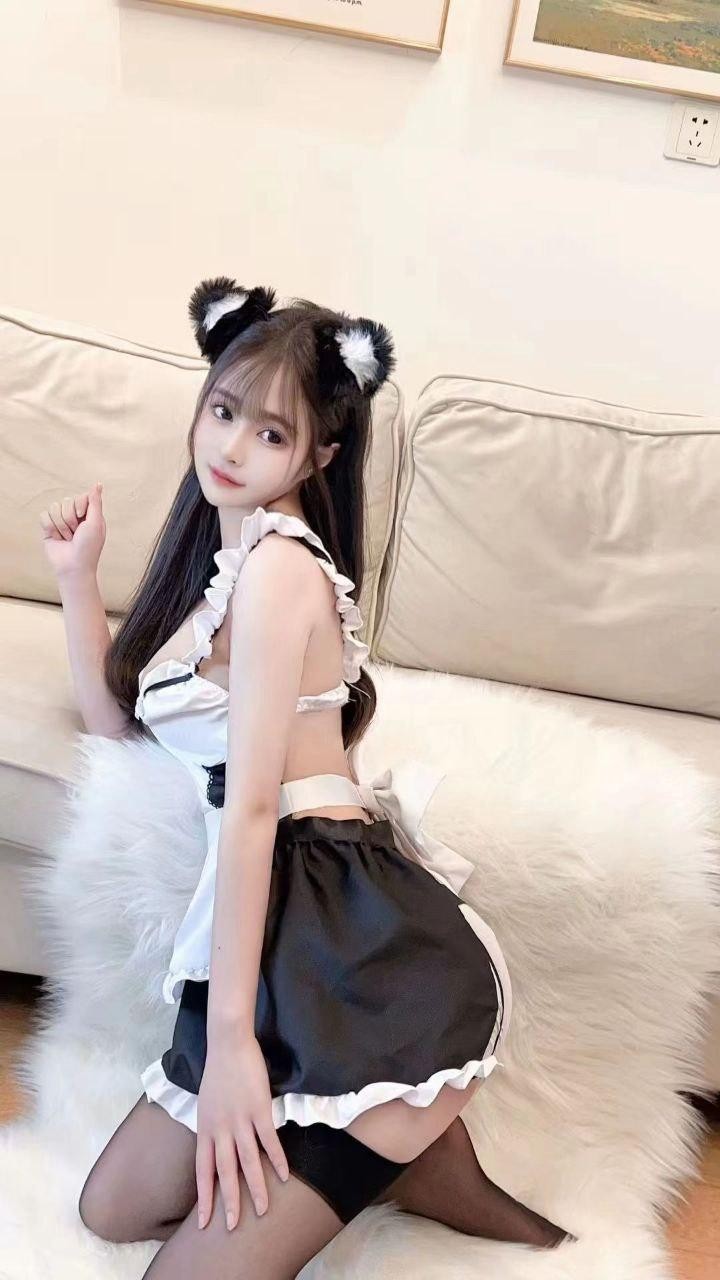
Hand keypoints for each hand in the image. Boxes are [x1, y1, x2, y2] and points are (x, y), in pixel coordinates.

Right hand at [38, 481, 106, 579]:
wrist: (73, 566)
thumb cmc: (88, 547)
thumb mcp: (96, 523)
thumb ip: (95, 502)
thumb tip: (98, 484)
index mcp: (88, 513)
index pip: (80, 496)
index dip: (79, 507)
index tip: (83, 519)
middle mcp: (74, 515)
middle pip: (66, 501)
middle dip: (70, 520)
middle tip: (76, 534)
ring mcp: (60, 521)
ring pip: (54, 508)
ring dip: (61, 526)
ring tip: (67, 538)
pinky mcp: (48, 528)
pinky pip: (44, 516)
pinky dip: (50, 528)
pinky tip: (57, 538)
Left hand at [196, 1033, 289, 1230]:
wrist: (228, 1044)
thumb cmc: (218, 1073)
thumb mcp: (206, 1106)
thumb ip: (212, 1129)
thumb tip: (217, 1149)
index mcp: (205, 1129)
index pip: (202, 1171)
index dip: (204, 1198)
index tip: (205, 1222)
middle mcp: (220, 1129)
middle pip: (225, 1172)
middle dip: (229, 1202)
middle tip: (233, 1226)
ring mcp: (240, 1120)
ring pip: (248, 1161)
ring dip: (255, 1187)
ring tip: (263, 1209)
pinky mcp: (258, 1108)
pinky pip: (269, 1140)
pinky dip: (277, 1158)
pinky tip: (284, 1174)